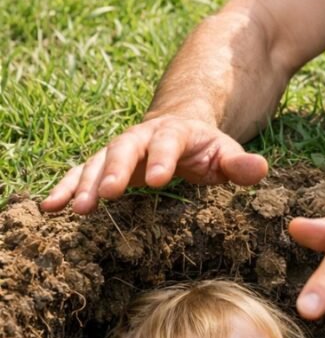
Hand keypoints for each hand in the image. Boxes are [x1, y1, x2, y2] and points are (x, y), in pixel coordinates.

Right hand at [40, 115, 267, 213]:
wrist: (181, 128)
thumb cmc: (207, 148)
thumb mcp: (227, 153)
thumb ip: (240, 163)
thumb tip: (260, 169)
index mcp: (176, 132)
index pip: (169, 142)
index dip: (163, 158)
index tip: (158, 180)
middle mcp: (143, 138)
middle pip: (125, 148)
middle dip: (115, 170)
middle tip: (107, 195)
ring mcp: (121, 150)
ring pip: (98, 162)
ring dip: (85, 184)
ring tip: (74, 209)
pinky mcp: (105, 165)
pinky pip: (82, 174)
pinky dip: (67, 187)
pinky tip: (51, 207)